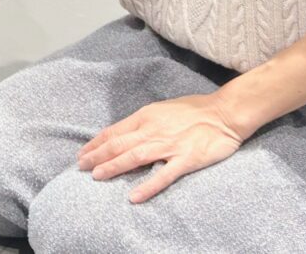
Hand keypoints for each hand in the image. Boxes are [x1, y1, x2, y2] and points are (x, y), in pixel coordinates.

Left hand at [77, 93, 245, 202]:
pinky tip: (134, 196)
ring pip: (134, 157)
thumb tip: (125, 135)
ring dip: (113, 167)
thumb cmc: (194, 109)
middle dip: (97, 156)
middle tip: (81, 167)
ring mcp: (169, 145)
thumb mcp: (162, 110)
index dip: (96, 143)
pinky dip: (147, 185)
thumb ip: (144, 123)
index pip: (115, 131)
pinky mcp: (186, 159)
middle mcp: (153, 130)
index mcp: (146, 116)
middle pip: (119, 144)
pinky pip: (164, 175)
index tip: (83, 153)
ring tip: (97, 177)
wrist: (224, 112)